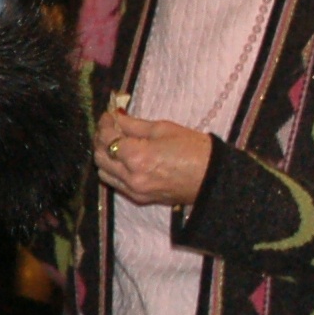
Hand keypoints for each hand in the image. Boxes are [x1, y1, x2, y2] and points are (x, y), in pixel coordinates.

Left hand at [95, 108, 212, 208]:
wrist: (213, 177)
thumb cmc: (193, 148)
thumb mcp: (162, 128)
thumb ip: (133, 124)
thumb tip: (114, 117)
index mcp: (137, 157)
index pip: (107, 138)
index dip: (105, 124)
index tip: (109, 115)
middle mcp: (132, 177)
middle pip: (100, 156)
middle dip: (101, 139)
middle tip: (110, 128)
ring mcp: (135, 190)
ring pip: (104, 172)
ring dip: (105, 156)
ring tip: (116, 143)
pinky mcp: (140, 199)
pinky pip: (116, 184)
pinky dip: (114, 171)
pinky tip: (123, 160)